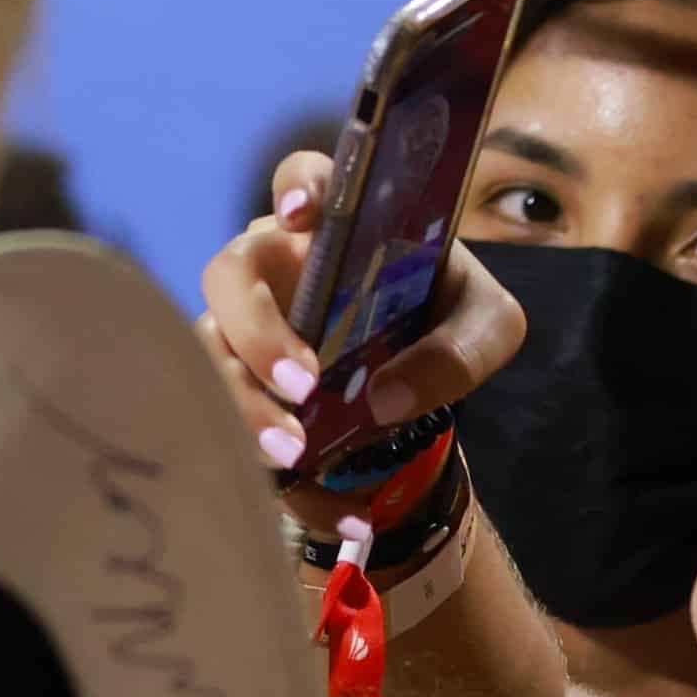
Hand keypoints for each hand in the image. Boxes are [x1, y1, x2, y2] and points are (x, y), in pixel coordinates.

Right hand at [194, 149, 523, 529]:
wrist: (419, 373)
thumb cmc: (445, 318)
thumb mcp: (485, 325)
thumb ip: (457, 350)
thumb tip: (384, 397)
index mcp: (335, 227)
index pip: (301, 178)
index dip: (295, 187)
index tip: (302, 215)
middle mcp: (276, 268)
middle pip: (227, 275)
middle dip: (254, 330)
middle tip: (303, 385)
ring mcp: (248, 328)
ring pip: (210, 355)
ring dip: (243, 405)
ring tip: (295, 454)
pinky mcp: (245, 390)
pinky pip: (236, 425)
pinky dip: (286, 478)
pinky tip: (351, 517)